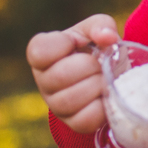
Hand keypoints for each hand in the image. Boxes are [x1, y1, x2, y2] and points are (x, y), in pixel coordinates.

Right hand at [26, 14, 120, 133]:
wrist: (108, 72)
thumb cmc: (95, 46)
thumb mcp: (95, 29)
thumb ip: (100, 25)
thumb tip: (107, 37)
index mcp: (42, 53)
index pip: (39, 52)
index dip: (63, 46)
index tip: (76, 42)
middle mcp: (43, 80)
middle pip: (60, 77)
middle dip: (89, 66)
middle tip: (101, 62)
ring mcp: (56, 104)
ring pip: (71, 100)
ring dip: (97, 85)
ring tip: (105, 77)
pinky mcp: (73, 122)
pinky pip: (85, 119)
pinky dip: (103, 106)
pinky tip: (107, 94)